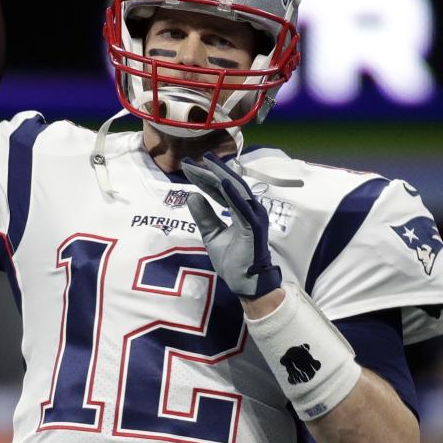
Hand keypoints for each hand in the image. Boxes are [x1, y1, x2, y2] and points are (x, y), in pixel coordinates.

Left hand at [181, 152, 281, 299]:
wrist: (246, 283)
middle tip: (192, 159)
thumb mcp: (212, 236)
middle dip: (211, 171)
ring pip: (236, 190)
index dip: (205, 179)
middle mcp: (249, 209)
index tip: (188, 169)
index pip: (221, 190)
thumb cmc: (234, 261)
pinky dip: (233, 193)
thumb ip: (204, 216)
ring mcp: (253, 216)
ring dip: (220, 175)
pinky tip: (222, 181)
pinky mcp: (254, 226)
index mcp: (240, 211)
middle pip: (229, 185)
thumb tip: (192, 196)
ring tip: (206, 162)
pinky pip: (243, 206)